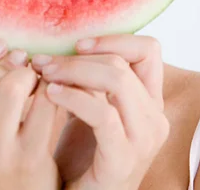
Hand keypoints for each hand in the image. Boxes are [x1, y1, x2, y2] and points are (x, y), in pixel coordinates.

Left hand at [31, 34, 169, 189]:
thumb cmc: (81, 154)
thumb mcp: (89, 107)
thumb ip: (90, 79)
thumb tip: (66, 42)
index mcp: (149, 101)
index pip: (148, 50)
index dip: (113, 39)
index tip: (77, 45)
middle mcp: (154, 117)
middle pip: (122, 62)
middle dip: (77, 57)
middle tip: (45, 62)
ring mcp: (143, 139)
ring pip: (116, 79)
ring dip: (73, 70)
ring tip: (44, 74)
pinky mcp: (124, 159)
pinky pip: (102, 113)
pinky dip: (72, 96)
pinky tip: (49, 94)